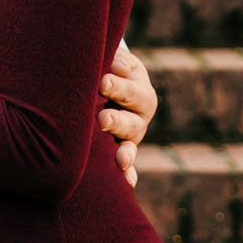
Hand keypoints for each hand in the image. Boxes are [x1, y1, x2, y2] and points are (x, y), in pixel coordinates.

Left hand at [98, 41, 156, 187]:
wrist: (103, 84)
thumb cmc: (107, 68)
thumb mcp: (114, 60)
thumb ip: (116, 61)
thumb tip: (118, 69)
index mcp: (139, 91)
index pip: (132, 91)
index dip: (119, 87)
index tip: (102, 82)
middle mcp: (138, 117)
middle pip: (133, 122)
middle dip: (118, 121)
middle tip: (102, 119)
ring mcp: (130, 138)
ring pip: (130, 146)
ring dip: (126, 154)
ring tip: (120, 160)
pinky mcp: (121, 153)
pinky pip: (127, 168)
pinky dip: (128, 176)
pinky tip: (127, 183)